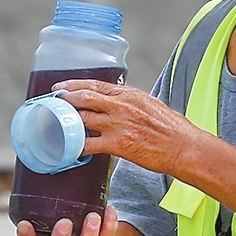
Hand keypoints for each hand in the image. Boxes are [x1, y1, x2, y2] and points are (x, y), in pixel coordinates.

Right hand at [17, 206, 178, 235]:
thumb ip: (46, 201)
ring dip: (88, 233)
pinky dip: (110, 226)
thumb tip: (44, 159)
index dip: (26, 235)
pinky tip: (110, 209)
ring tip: (93, 216)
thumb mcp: (51, 220)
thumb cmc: (65, 229)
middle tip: (64, 222)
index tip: (24, 224)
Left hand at [52, 80, 199, 176]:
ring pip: (83, 118)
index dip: (74, 85)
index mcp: (129, 95)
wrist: (183, 147)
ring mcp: (118, 124)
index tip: (61, 88)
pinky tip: (67, 150)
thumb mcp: (149, 105)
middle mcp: (121, 106)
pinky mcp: (118, 144)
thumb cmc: (171, 129)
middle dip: (65, 100)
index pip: (95, 85)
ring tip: (54, 126)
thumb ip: (130, 102)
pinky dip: (75, 147)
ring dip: (66, 122)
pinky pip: (89, 144)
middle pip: (84, 97)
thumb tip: (115, 103)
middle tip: (52, 104)